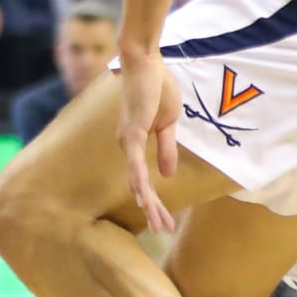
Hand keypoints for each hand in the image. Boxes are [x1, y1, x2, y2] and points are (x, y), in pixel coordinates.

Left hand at [118, 50, 181, 233]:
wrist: (146, 64)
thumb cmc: (156, 87)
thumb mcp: (169, 123)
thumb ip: (167, 148)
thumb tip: (168, 174)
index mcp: (137, 143)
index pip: (146, 179)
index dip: (156, 201)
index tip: (165, 219)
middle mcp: (127, 146)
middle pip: (141, 186)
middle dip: (154, 210)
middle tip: (163, 231)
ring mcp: (128, 141)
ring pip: (137, 180)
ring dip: (149, 203)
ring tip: (157, 224)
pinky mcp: (132, 133)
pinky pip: (136, 163)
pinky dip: (140, 181)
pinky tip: (144, 197)